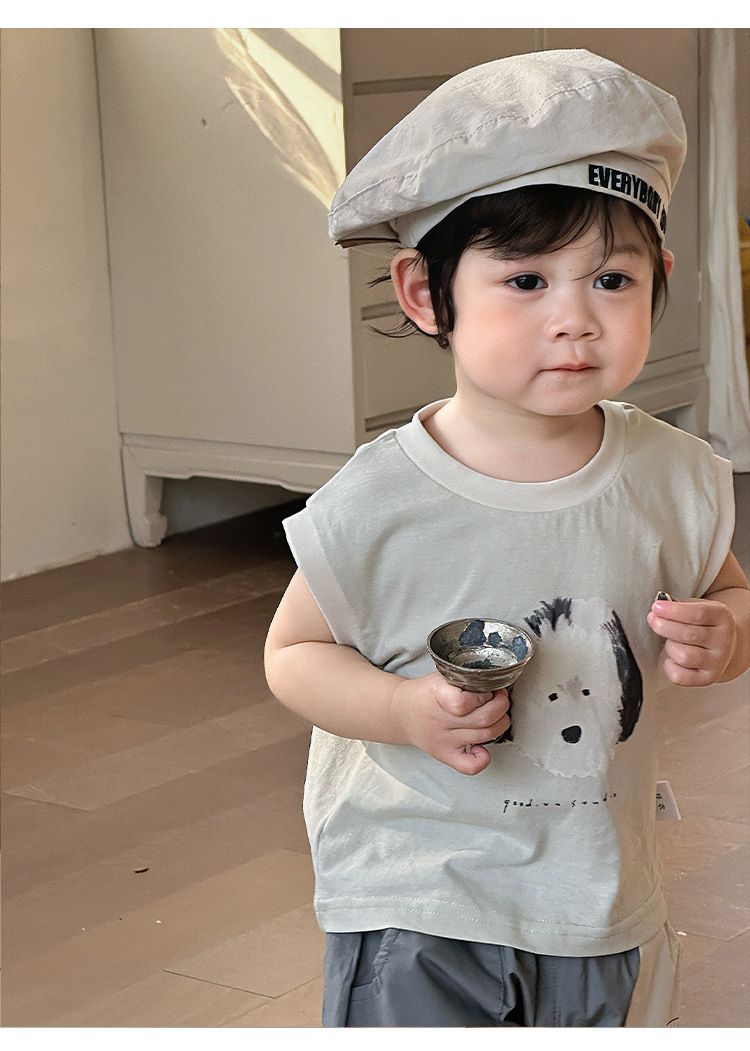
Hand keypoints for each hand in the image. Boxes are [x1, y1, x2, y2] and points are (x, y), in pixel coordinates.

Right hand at [390, 672, 509, 774]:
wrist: (401, 712)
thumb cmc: (426, 693)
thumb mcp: (441, 676)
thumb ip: (464, 678)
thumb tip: (494, 682)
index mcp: (437, 695)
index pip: (464, 702)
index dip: (484, 695)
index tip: (488, 689)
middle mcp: (440, 720)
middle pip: (483, 719)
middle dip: (501, 705)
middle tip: (500, 698)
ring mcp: (443, 740)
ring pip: (485, 736)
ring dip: (500, 723)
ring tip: (496, 715)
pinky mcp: (445, 755)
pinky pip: (470, 766)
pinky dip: (483, 758)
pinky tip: (481, 746)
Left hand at [647, 597, 737, 685]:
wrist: (724, 645)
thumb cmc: (703, 623)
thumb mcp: (696, 606)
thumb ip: (678, 605)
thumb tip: (658, 607)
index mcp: (722, 618)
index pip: (699, 614)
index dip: (674, 611)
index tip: (657, 607)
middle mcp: (723, 641)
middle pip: (688, 635)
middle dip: (664, 626)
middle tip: (653, 619)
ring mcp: (716, 662)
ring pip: (683, 656)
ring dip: (670, 647)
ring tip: (671, 641)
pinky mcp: (707, 678)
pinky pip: (680, 676)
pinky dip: (669, 666)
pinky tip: (672, 658)